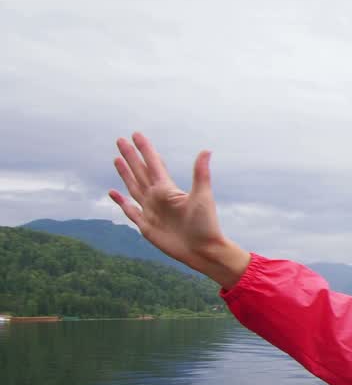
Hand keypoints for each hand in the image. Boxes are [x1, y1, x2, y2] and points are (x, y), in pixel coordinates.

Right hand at [109, 132, 249, 288]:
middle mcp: (158, 198)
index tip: (136, 134)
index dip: (145, 149)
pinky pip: (130, 211)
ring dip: (125, 173)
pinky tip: (113, 192)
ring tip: (117, 159)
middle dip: (131, 156)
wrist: (203, 250)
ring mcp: (151, 211)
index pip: (153, 164)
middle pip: (140, 172)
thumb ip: (200, 174)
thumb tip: (206, 150)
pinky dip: (121, 202)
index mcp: (168, 189)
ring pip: (133, 187)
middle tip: (120, 140)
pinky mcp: (146, 226)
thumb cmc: (206, 224)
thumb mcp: (202, 196)